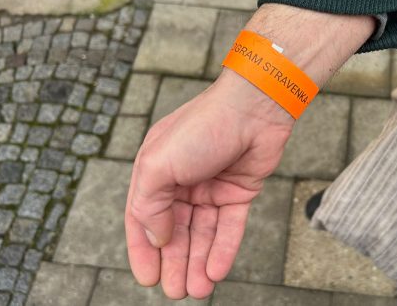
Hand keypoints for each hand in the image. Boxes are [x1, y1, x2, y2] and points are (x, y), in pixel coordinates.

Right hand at [125, 71, 292, 298]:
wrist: (253, 108)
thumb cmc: (202, 127)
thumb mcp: (158, 164)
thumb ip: (149, 204)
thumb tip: (156, 237)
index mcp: (156, 172)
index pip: (143, 219)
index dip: (144, 250)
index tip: (147, 279)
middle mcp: (182, 181)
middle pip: (176, 232)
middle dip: (175, 263)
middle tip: (177, 292)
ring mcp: (211, 187)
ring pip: (203, 234)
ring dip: (199, 262)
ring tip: (199, 290)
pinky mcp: (239, 191)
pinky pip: (229, 227)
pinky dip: (223, 249)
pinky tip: (217, 271)